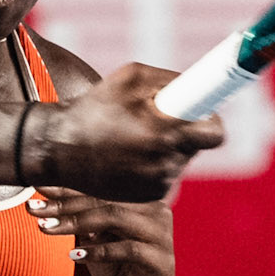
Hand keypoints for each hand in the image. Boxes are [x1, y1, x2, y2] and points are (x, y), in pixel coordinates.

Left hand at [28, 187, 178, 275]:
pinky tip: (74, 256)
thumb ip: (79, 218)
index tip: (35, 186)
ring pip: (114, 218)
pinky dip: (98, 251)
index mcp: (140, 200)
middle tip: (32, 209)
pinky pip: (127, 249)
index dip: (66, 188)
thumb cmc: (115, 271)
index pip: (98, 190)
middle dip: (65, 205)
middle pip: (104, 201)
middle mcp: (155, 211)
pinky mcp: (162, 260)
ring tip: (46, 229)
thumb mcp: (94, 240)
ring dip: (76, 223)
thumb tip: (44, 191)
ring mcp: (162, 235)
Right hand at [31, 64, 222, 202]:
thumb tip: (198, 87)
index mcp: (165, 133)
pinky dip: (153, 163)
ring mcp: (158, 184)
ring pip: (180, 159)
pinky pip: (165, 174)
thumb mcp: (130, 78)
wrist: (59, 150)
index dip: (210, 119)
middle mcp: (166, 163)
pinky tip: (128, 155)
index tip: (201, 111)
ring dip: (166, 146)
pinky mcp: (149, 197)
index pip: (215, 133)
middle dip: (183, 129)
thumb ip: (170, 80)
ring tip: (133, 137)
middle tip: (157, 119)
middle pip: (197, 144)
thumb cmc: (93, 109)